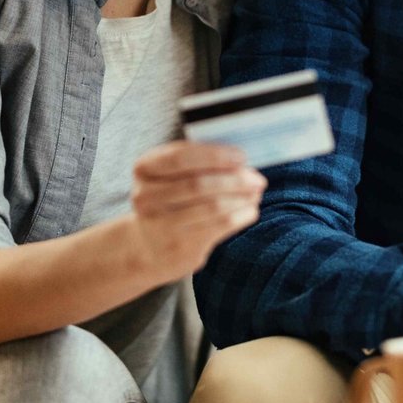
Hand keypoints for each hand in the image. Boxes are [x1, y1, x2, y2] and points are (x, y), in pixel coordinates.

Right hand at [126, 141, 264, 285]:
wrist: (150, 246)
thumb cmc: (171, 199)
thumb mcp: (173, 175)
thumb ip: (199, 162)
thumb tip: (241, 162)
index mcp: (145, 169)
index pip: (180, 157)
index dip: (214, 156)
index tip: (241, 156)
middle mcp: (145, 197)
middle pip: (198, 184)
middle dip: (234, 180)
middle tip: (258, 179)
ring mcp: (160, 224)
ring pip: (212, 207)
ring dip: (241, 198)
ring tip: (255, 193)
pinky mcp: (179, 246)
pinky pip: (219, 227)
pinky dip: (240, 216)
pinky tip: (250, 210)